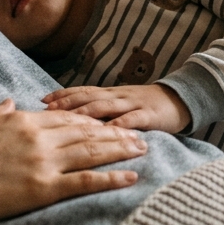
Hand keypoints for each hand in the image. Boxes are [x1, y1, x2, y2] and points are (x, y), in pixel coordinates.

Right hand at [0, 99, 145, 223]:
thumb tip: (10, 100)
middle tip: (139, 132)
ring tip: (143, 149)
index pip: (66, 117)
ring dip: (120, 149)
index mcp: (22, 120)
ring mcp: (43, 162)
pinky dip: (111, 178)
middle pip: (86, 131)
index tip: (109, 121)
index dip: (91, 119)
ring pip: (92, 152)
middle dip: (115, 131)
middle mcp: (38, 137)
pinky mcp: (43, 188)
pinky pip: (85, 182)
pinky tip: (131, 177)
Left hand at [42, 84, 189, 132]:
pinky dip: (118, 126)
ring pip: (106, 106)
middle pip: (88, 97)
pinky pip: (132, 119)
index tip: (41, 100)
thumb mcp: (121, 104)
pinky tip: (106, 133)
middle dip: (67, 103)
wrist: (182, 100)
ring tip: (69, 119)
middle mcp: (118, 96)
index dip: (61, 94)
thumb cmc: (146, 107)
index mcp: (110, 94)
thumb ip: (102, 109)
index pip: (81, 91)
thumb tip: (72, 118)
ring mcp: (133, 104)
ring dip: (86, 111)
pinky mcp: (149, 115)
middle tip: (47, 109)